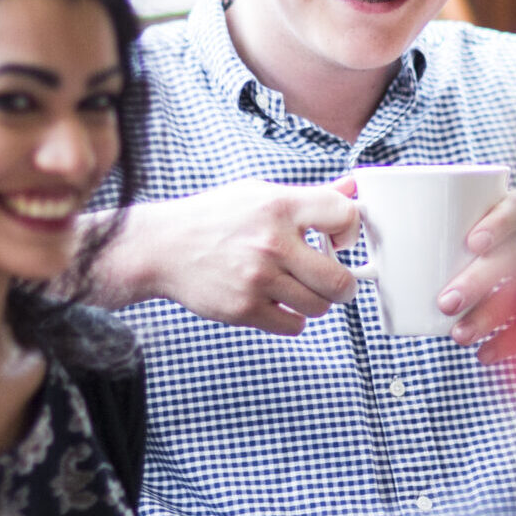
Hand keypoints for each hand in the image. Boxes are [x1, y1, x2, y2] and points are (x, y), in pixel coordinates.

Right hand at [101, 180, 360, 332]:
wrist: (163, 247)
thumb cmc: (216, 218)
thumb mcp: (260, 194)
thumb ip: (310, 196)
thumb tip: (353, 190)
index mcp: (279, 206)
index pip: (344, 217)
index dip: (351, 231)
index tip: (340, 240)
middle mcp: (271, 242)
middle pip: (339, 280)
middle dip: (344, 284)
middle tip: (334, 280)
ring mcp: (257, 279)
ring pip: (319, 306)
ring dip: (316, 301)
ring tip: (299, 288)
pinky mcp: (244, 309)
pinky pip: (294, 325)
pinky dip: (291, 318)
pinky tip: (277, 301)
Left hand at [333, 178, 515, 363]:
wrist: (469, 251)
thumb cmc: (446, 224)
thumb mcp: (431, 204)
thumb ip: (399, 196)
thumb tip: (350, 187)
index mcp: (513, 208)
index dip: (502, 224)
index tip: (472, 243)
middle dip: (482, 282)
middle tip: (445, 302)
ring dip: (492, 317)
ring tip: (458, 335)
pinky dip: (507, 343)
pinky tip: (484, 354)